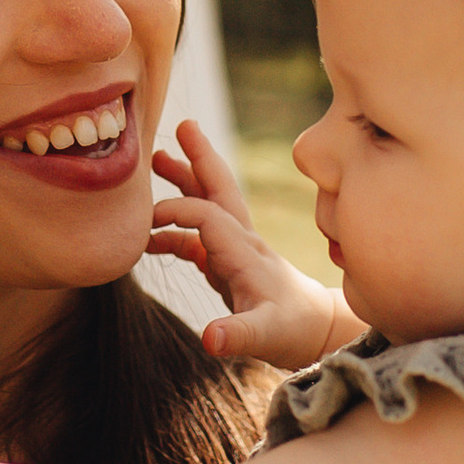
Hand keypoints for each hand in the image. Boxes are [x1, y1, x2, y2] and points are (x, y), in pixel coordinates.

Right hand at [145, 119, 357, 369]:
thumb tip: (209, 339)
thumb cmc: (293, 331)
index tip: (146, 222)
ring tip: (159, 159)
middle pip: (218, 188)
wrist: (316, 333)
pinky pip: (197, 239)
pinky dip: (174, 232)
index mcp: (245, 251)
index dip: (177, 210)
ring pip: (208, 206)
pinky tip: (149, 240)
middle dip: (200, 156)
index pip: (207, 214)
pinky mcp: (228, 266)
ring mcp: (234, 251)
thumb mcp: (265, 336)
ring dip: (186, 182)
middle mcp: (241, 242)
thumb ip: (237, 335)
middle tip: (182, 124)